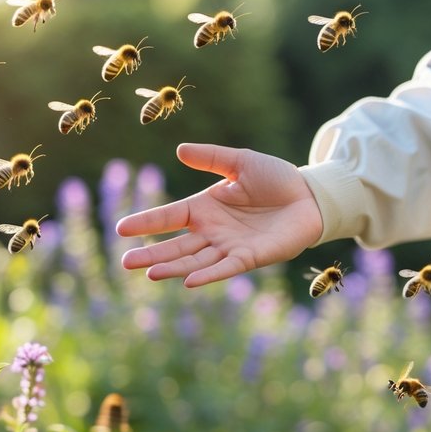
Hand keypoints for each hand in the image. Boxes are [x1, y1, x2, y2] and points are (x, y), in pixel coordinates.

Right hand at [116, 144, 322, 286]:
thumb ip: (211, 158)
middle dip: (152, 254)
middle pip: (177, 245)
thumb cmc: (276, 178)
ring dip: (173, 268)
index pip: (170, 216)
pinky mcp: (251, 257)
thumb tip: (179, 150)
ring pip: (195, 260)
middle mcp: (213, 231)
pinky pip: (225, 268)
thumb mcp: (241, 162)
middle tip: (126, 262)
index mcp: (206, 207)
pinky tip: (188, 282)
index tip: (121, 228)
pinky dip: (207, 275)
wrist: (310, 196)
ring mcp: (230, 246)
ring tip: (149, 274)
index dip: (147, 222)